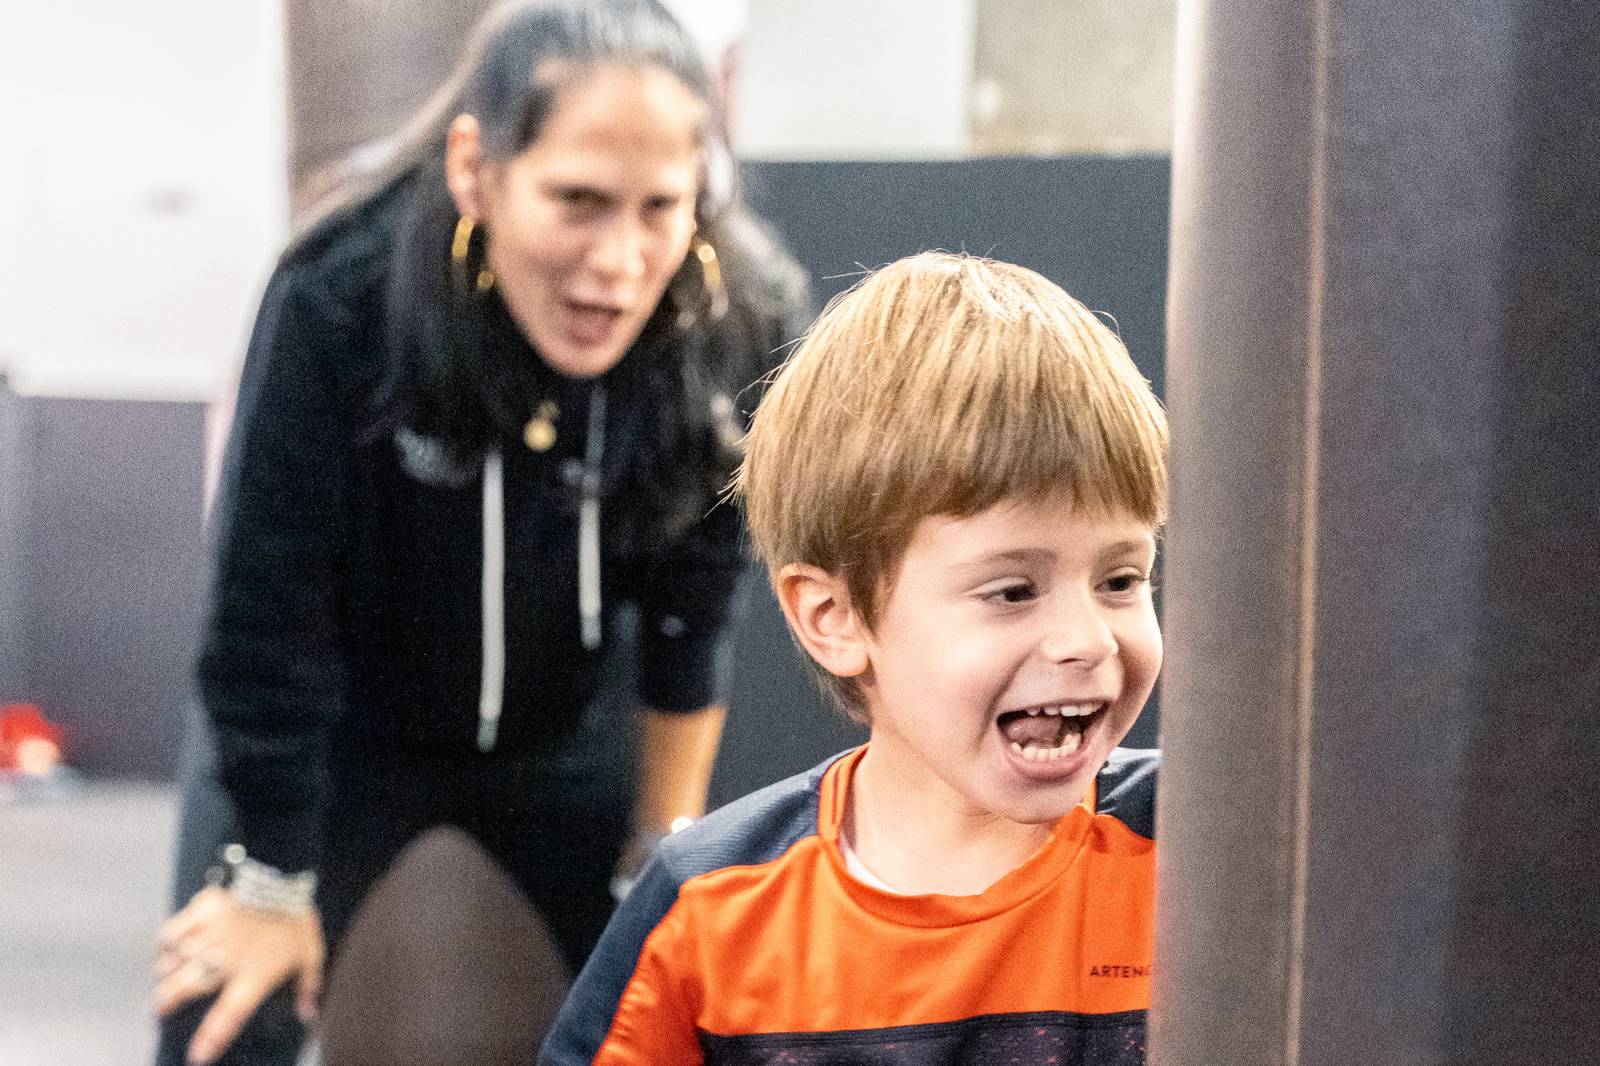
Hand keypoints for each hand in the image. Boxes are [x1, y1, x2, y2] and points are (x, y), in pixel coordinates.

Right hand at [154, 886, 324, 1063]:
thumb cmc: (297, 918)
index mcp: (252, 976)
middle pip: (184, 991)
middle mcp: (224, 961)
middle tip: (158, 1010)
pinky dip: (165, 943)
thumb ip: (309, 986)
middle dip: (165, 1004)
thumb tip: (310, 1016)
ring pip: (172, 964)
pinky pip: (171, 932)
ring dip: (165, 973)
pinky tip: (166, 946)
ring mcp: (208, 936)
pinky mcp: (198, 913)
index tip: (197, 1058)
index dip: (211, 1039)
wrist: (281, 874)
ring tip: (163, 978)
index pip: (228, 1017)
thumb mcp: (311, 953)